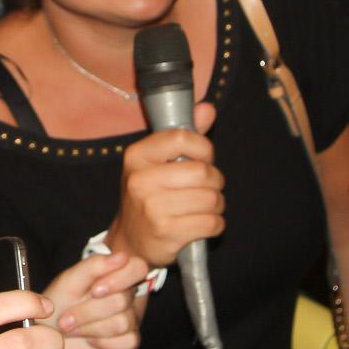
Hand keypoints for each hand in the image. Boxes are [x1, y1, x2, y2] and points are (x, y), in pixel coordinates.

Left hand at [43, 250, 145, 348]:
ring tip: (72, 328)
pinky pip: (127, 341)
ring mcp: (131, 319)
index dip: (120, 279)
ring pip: (122, 323)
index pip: (138, 268)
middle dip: (88, 312)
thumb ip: (94, 266)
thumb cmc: (59, 304)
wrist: (49, 337)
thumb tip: (122, 256)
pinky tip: (90, 340)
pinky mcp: (129, 341)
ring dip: (90, 328)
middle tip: (65, 318)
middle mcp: (127, 296)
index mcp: (116, 274)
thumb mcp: (69, 282)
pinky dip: (102, 343)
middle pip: (122, 300)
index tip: (95, 290)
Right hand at [107, 103, 222, 265]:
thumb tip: (207, 108)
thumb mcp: (158, 162)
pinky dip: (215, 224)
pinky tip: (202, 224)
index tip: (202, 159)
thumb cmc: (149, 196)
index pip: (184, 137)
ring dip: (216, 205)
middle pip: (203, 172)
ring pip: (212, 199)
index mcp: (137, 156)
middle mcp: (141, 180)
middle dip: (215, 182)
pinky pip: (212, 223)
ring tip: (202, 207)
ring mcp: (152, 208)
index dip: (203, 149)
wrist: (131, 240)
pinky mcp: (166, 233)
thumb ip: (184, 136)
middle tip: (206, 188)